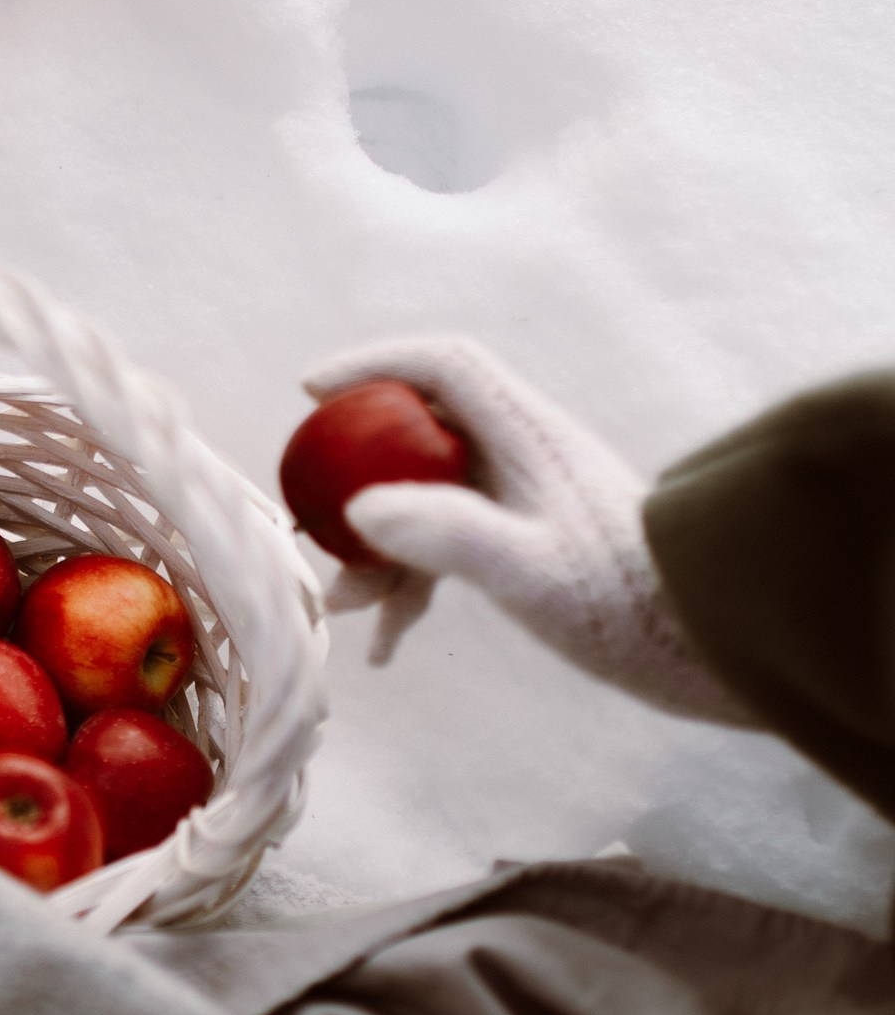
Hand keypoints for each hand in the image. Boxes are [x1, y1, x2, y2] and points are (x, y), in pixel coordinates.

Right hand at [304, 337, 749, 721]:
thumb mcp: (531, 573)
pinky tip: (388, 649)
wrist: (704, 645)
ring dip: (380, 550)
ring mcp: (528, 501)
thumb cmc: (627, 606)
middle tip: (315, 522)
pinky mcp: (532, 546)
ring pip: (428, 500)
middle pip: (422, 436)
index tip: (310, 390)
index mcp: (531, 435)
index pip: (445, 367)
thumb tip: (363, 510)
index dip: (374, 365)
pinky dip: (413, 588)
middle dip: (358, 479)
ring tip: (350, 608)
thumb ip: (449, 535)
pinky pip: (452, 548)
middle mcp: (527, 455)